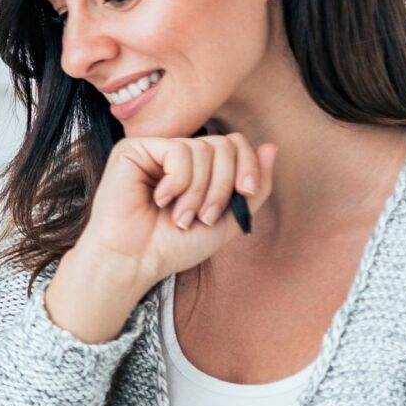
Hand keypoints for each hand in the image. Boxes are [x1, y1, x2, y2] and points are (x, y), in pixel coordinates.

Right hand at [46, 132, 276, 341]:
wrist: (135, 261)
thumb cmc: (174, 245)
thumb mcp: (228, 219)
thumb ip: (254, 187)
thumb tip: (272, 146)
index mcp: (198, 167)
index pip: (235, 144)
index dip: (248, 166)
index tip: (244, 194)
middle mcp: (177, 153)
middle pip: (224, 144)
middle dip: (222, 186)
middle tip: (205, 217)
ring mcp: (155, 149)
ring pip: (202, 149)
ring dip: (198, 191)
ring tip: (180, 217)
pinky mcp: (134, 149)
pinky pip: (178, 151)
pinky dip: (178, 182)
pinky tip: (159, 199)